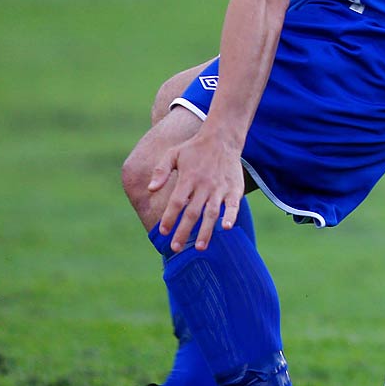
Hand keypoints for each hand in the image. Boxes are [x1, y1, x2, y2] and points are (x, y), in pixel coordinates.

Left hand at [149, 128, 245, 252]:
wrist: (222, 137)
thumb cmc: (194, 148)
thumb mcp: (173, 154)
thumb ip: (161, 171)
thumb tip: (150, 189)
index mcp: (188, 178)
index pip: (176, 202)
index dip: (169, 218)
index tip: (162, 231)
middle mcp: (204, 184)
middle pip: (192, 212)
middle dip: (184, 231)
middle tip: (176, 248)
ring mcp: (220, 187)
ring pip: (212, 213)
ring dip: (206, 231)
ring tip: (200, 248)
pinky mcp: (234, 188)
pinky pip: (233, 205)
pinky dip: (231, 216)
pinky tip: (226, 228)